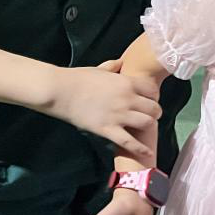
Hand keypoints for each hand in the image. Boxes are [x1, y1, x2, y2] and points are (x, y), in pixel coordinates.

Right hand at [44, 62, 161, 159]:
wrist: (59, 91)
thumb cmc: (77, 78)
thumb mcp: (99, 69)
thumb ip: (113, 66)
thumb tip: (121, 62)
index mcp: (126, 82)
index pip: (152, 90)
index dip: (153, 96)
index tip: (149, 99)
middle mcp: (127, 98)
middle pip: (154, 108)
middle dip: (154, 112)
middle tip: (150, 115)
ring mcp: (118, 115)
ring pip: (147, 124)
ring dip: (148, 126)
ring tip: (145, 127)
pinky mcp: (107, 129)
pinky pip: (129, 142)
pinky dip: (140, 149)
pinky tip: (147, 152)